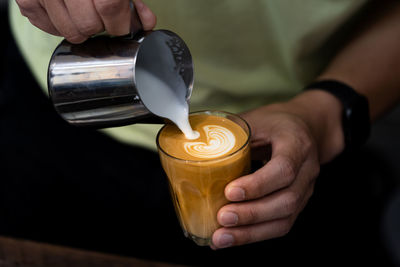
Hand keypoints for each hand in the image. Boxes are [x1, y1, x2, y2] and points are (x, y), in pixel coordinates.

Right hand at [16, 0, 156, 42]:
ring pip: (69, 31)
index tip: (123, 24)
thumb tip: (144, 23)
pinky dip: (59, 25)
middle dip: (101, 26)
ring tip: (84, 12)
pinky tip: (66, 11)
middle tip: (102, 16)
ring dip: (82, 29)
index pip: (109, 7)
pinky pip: (45, 26)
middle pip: (88, 25)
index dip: (120, 23)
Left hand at [211, 91, 344, 248]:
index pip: (284, 168)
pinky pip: (279, 225)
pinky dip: (254, 235)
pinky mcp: (297, 204)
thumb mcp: (255, 119)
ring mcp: (305, 190)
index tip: (230, 191)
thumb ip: (231, 132)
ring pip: (284, 219)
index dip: (258, 184)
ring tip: (221, 237)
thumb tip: (193, 142)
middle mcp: (306, 170)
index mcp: (296, 143)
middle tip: (222, 218)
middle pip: (286, 200)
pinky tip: (230, 238)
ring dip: (251, 232)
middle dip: (251, 214)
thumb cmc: (275, 123)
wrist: (305, 128)